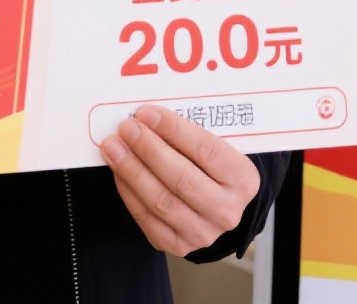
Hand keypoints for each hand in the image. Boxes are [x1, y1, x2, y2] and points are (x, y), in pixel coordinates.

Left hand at [99, 105, 259, 256]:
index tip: (146, 113)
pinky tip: (118, 170)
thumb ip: (187, 134)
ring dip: (131, 170)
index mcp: (243, 179)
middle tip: (126, 128)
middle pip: (182, 178)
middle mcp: (227, 210)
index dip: (173, 130)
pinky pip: (146, 217)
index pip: (207, 151)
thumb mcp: (214, 147)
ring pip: (161, 200)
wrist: (216, 206)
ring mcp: (203, 232)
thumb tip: (146, 118)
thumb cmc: (210, 168)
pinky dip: (128, 191)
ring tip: (113, 147)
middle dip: (148, 149)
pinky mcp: (177, 244)